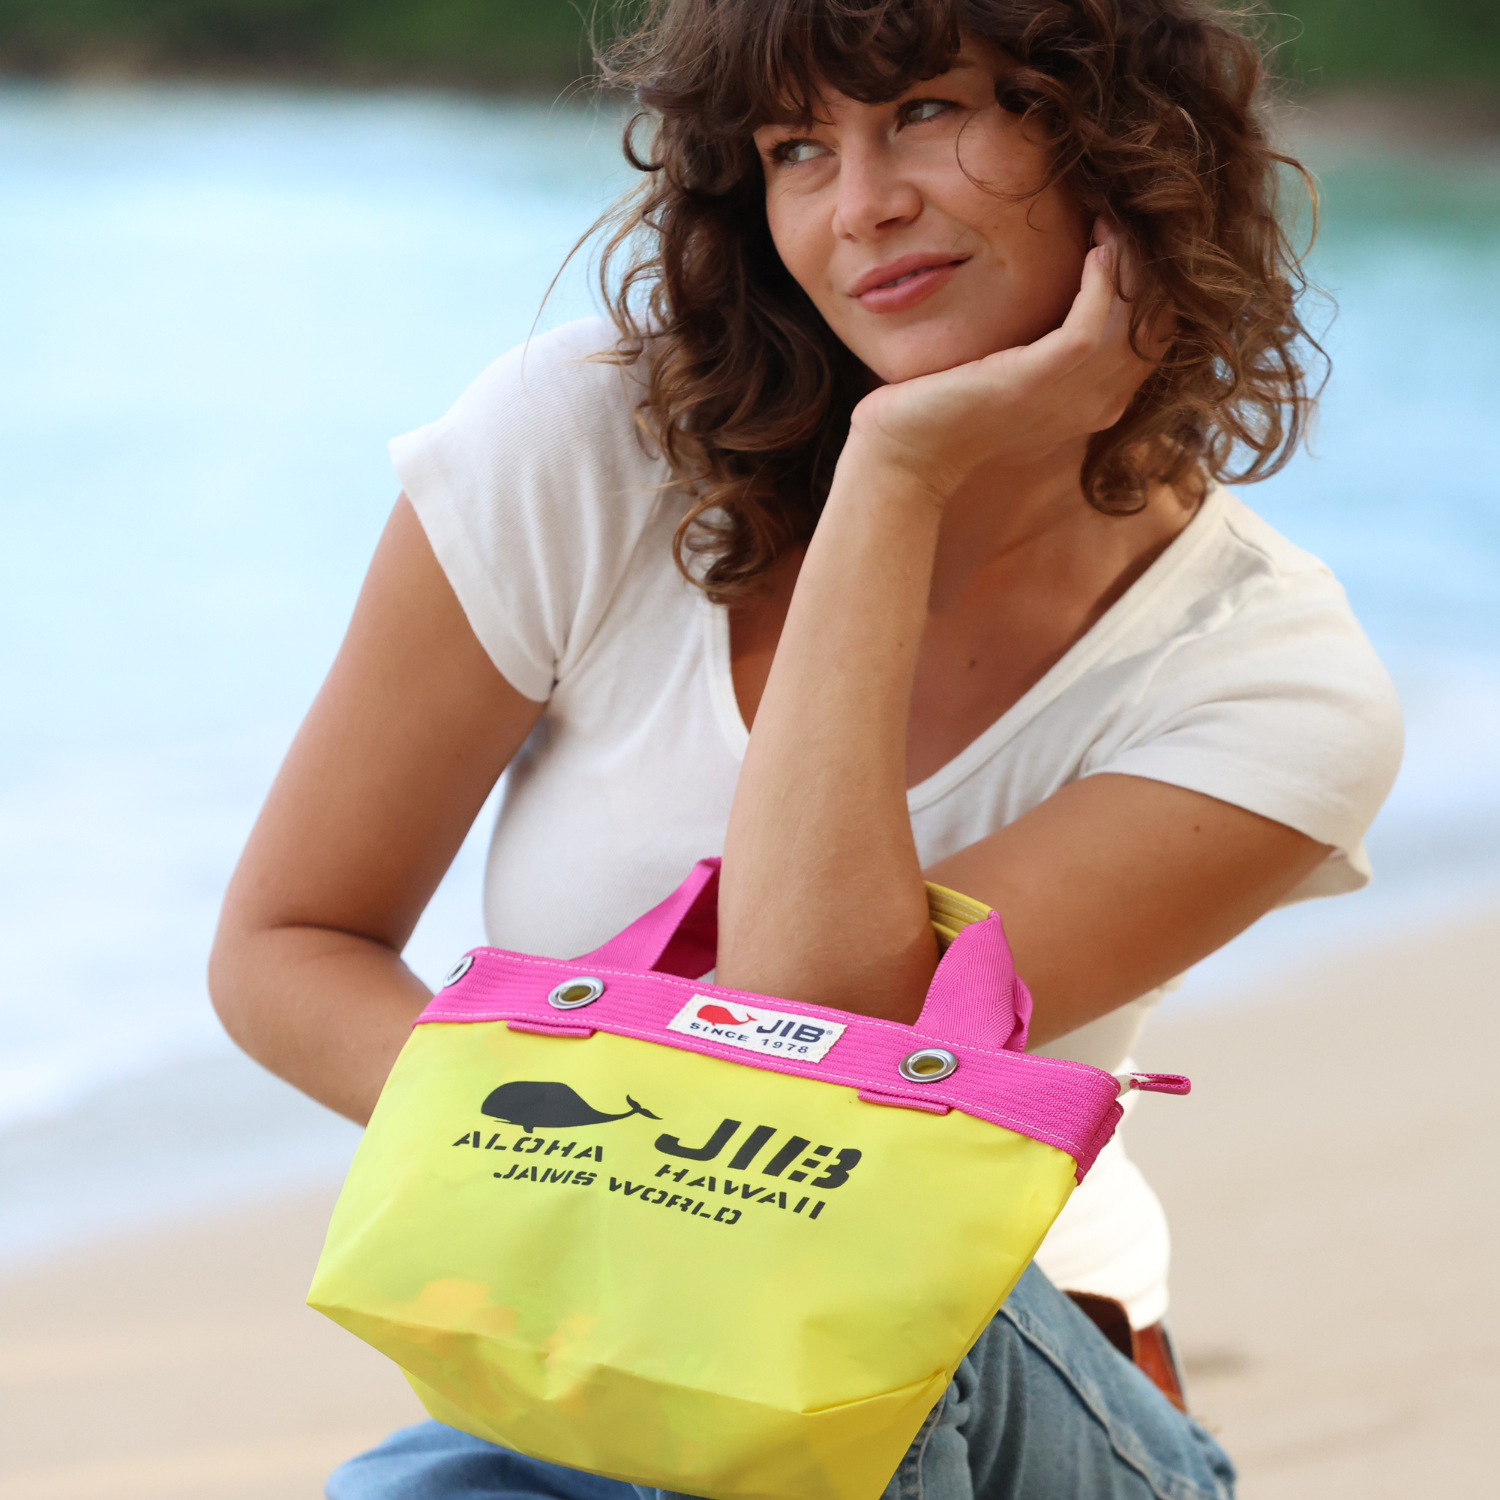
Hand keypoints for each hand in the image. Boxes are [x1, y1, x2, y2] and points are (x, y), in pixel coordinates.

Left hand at [845, 223, 1168, 499]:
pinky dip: (1101, 280)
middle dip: (1150, 264)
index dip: (1153, 282)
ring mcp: (1070, 398)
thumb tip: (1068, 290)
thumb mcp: (1015, 374)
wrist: (905, 448)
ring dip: (1129, 261)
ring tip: (1109, 220)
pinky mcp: (1035, 381)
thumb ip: (1051, 348)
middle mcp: (1096, 406)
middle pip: (1157, 324)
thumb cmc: (949, 406)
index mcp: (1096, 403)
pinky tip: (1093, 247)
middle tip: (1125, 215)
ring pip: (1133, 320)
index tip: (1127, 235)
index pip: (1157, 336)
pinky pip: (1091, 324)